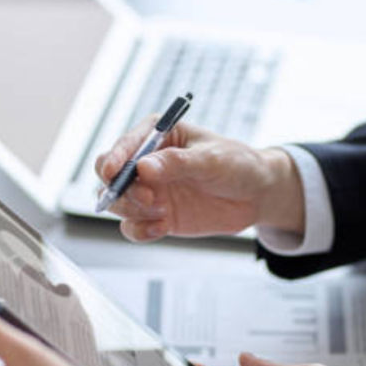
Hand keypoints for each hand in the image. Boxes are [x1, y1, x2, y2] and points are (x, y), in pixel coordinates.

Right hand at [95, 117, 304, 241]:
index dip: (114, 159)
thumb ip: (177, 162)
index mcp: (156, 135)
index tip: (113, 174)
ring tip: (162, 214)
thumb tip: (143, 167)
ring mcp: (149, 191)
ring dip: (132, 211)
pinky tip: (161, 228)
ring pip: (117, 203)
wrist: (255, 194)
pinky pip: (132, 227)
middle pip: (109, 176)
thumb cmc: (236, 164)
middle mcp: (146, 163)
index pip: (124, 145)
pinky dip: (140, 231)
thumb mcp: (211, 159)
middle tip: (149, 198)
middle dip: (121, 190)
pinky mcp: (156, 216)